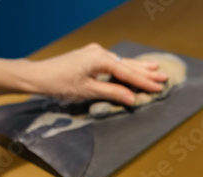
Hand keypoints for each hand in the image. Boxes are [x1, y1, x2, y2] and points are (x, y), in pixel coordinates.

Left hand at [25, 43, 167, 104]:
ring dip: (138, 67)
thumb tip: (132, 98)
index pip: (127, 72)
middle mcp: (99, 52)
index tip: (159, 87)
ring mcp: (94, 53)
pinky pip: (114, 62)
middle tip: (165, 76)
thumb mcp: (87, 91)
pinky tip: (134, 66)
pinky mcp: (90, 57)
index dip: (144, 82)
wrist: (37, 76)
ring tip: (156, 68)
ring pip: (122, 62)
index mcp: (99, 59)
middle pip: (127, 64)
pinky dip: (126, 67)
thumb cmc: (58, 84)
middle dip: (146, 72)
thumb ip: (111, 93)